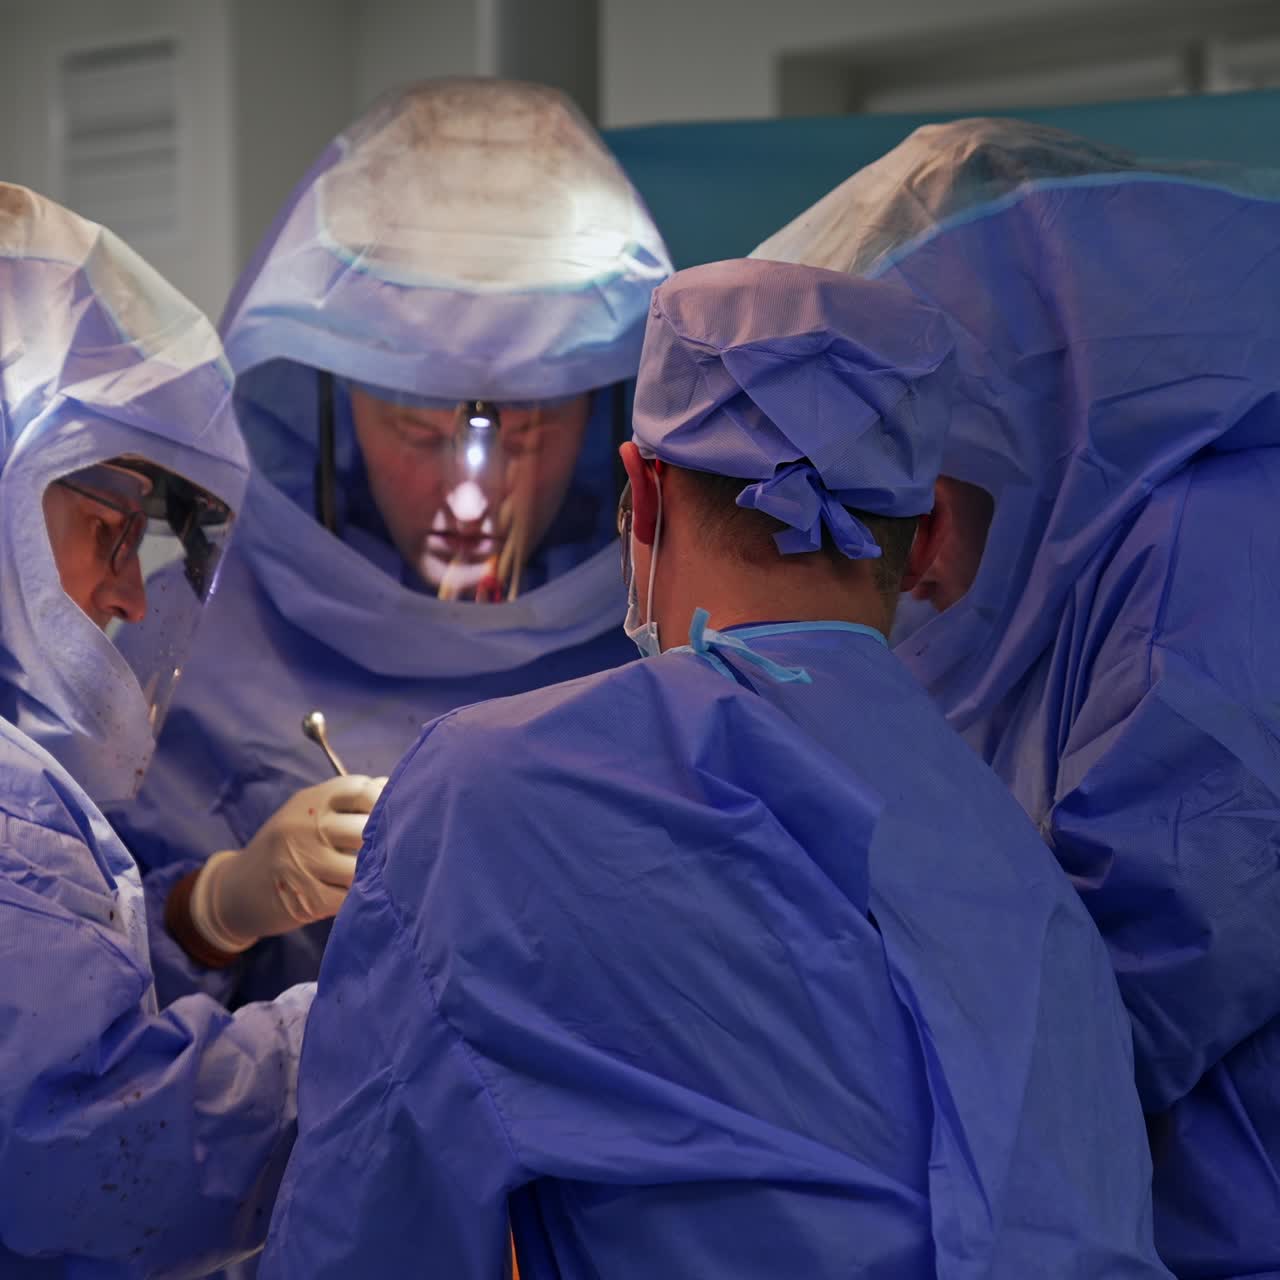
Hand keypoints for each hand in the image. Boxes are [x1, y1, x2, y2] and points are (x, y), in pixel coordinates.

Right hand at [188, 774, 386, 952]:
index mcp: (311, 800)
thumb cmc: (286, 845)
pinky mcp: (308, 898)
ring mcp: (304, 863)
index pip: (361, 791)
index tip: (393, 815)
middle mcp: (305, 827)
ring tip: (377, 873)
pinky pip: (350, 896)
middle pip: (364, 828)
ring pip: (360, 866)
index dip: (384, 802)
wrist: (237, 888)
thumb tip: (389, 784)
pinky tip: (361, 894)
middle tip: (392, 850)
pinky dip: (361, 896)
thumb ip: (346, 800)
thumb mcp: (307, 812)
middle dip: (381, 841)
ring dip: (372, 872)